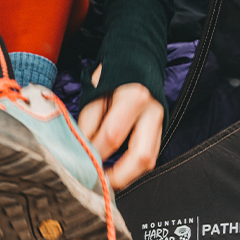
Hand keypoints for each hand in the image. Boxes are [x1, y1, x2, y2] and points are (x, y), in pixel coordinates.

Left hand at [77, 65, 162, 189]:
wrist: (137, 55)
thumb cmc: (113, 73)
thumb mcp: (95, 92)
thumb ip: (88, 122)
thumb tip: (80, 150)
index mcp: (134, 98)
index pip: (112, 136)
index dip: (94, 153)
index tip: (79, 163)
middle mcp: (152, 112)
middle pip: (141, 156)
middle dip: (118, 177)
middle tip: (98, 185)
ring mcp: (160, 122)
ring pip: (149, 160)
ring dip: (127, 176)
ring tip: (106, 182)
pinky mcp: (160, 129)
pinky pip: (149, 154)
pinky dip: (132, 167)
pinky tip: (115, 172)